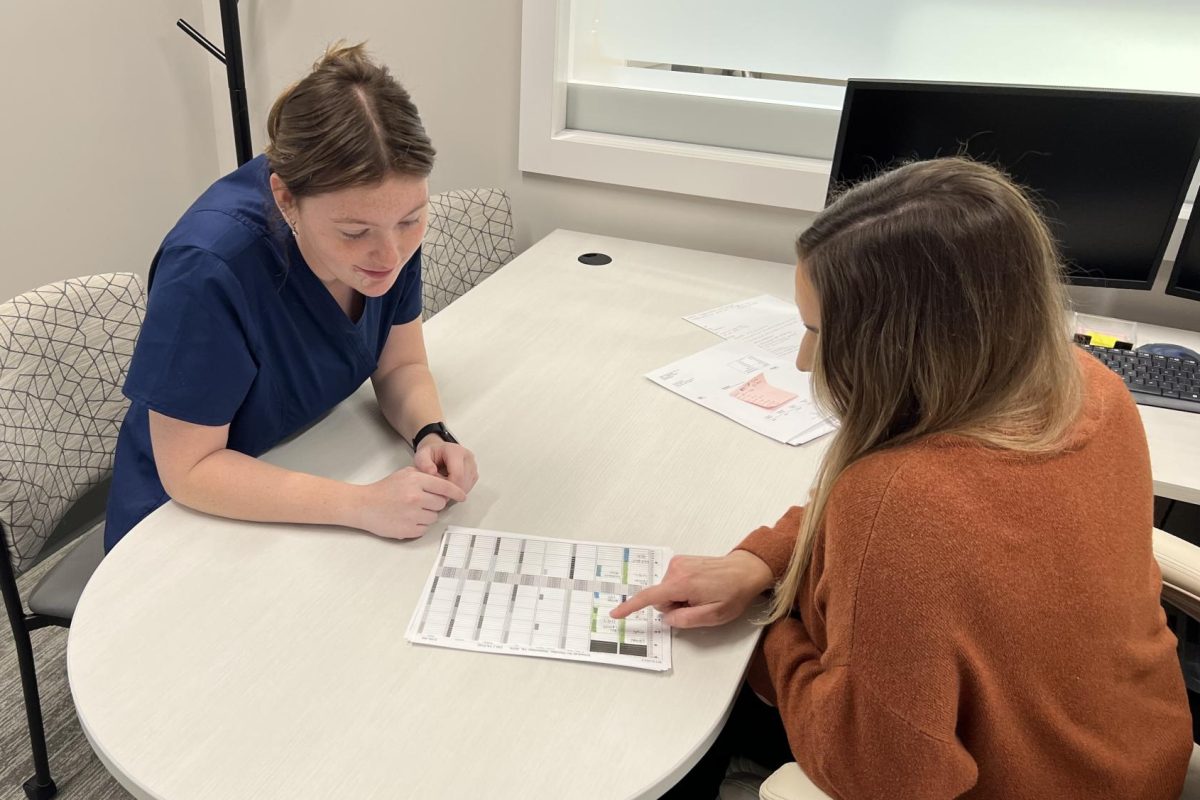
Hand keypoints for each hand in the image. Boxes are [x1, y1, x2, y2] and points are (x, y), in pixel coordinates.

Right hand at [353, 466, 466, 539]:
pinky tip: (406, 519)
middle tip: (420, 501)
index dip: (457, 492)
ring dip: (426, 515)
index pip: (445, 487)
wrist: (363, 506)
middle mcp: (416, 498)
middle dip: (434, 503)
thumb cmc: (384, 489)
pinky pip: (424, 529)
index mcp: (416, 481)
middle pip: (441, 503)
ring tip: (411, 510)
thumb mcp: (405, 474)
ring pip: (434, 517)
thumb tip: (445, 485)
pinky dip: (419, 525)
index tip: (462, 496)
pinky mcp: (408, 530)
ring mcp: (412, 515)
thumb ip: (425, 476)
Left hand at [413, 438, 478, 493]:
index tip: (437, 492)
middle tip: (439, 493)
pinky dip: (459, 490)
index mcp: (455, 451)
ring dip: (455, 491)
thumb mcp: (421, 455)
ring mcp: (473, 465)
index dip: (448, 487)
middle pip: (464, 481)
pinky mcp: (474, 473)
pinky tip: (449, 487)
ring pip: (468, 485)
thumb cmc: (430, 455)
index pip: (457, 474)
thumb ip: (424, 463)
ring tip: (442, 489)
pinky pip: (469, 486)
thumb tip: (431, 472)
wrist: (438, 451)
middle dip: (451, 491)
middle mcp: (468, 456)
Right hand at [609, 550, 774, 627]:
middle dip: (675, 606)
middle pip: (661, 598)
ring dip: (681, 598)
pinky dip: (683, 589)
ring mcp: (678, 563)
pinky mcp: (682, 561)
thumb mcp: (713, 616)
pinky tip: (701, 588)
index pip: (649, 597)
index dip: (631, 607)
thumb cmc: (733, 594)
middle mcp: (676, 570)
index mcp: (681, 584)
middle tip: (698, 605)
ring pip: (667, 591)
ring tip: (703, 595)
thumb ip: (685, 620)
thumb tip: (667, 618)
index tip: (616, 614)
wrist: (746, 570)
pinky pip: (673, 582)